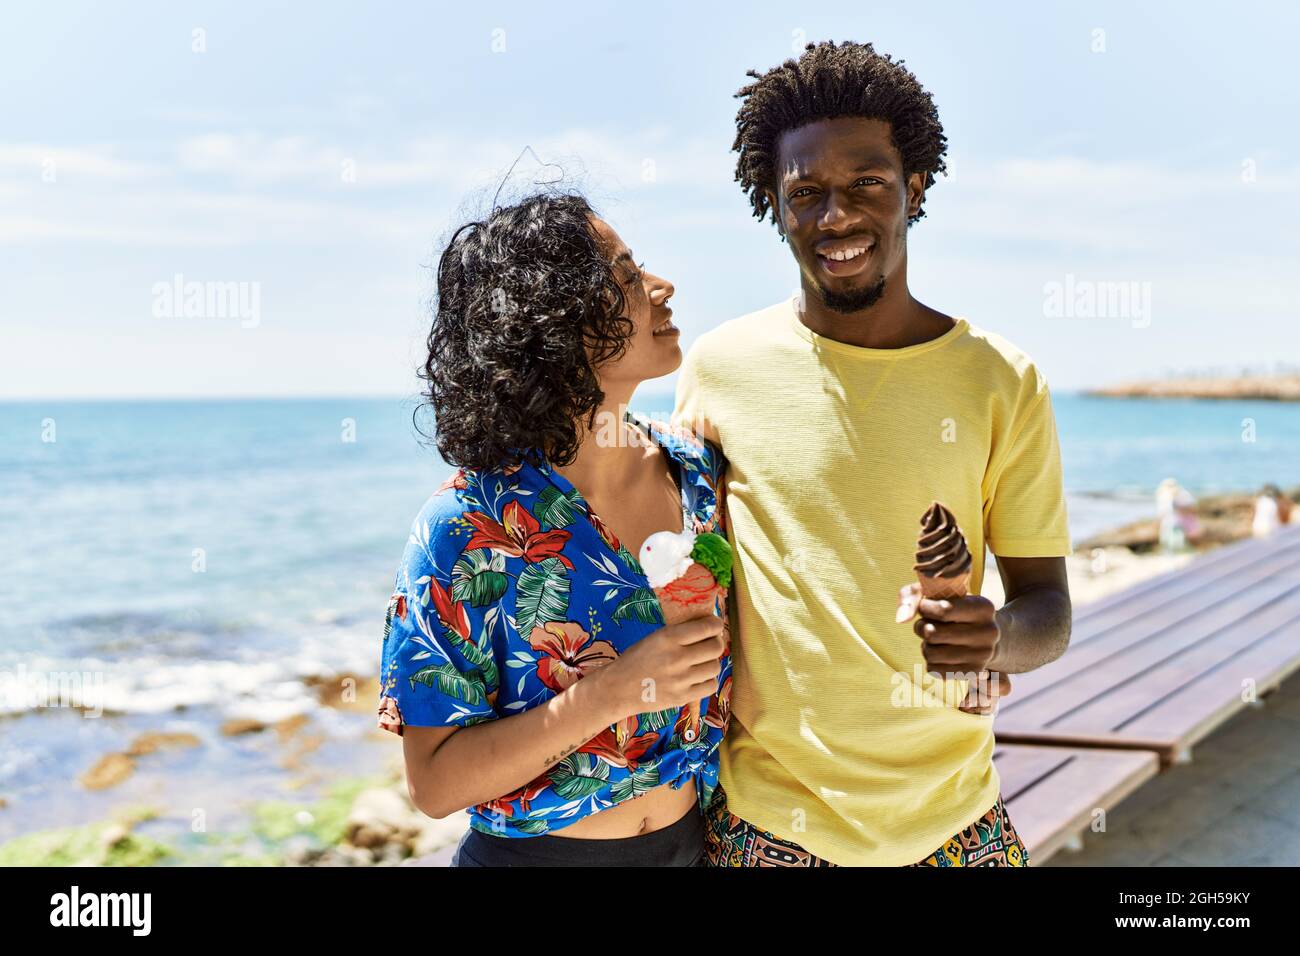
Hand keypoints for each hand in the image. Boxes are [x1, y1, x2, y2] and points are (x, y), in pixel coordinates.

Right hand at [598, 615, 724, 718]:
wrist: (618, 688)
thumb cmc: (636, 659)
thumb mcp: (654, 638)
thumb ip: (679, 633)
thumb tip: (709, 627)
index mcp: (668, 637)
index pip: (707, 627)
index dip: (716, 624)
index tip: (715, 625)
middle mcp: (677, 657)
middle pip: (716, 647)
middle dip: (716, 643)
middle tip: (709, 644)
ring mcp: (681, 679)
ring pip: (715, 667)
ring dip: (711, 663)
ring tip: (701, 663)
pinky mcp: (682, 697)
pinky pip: (711, 686)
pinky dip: (708, 680)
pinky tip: (698, 678)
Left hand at [898, 585, 1007, 711]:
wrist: (983, 636)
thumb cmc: (953, 608)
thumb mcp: (937, 592)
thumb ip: (913, 596)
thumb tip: (901, 619)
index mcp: (983, 607)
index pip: (943, 611)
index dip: (925, 608)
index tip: (926, 607)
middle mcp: (989, 632)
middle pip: (933, 633)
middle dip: (921, 627)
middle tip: (927, 624)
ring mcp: (983, 655)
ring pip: (931, 653)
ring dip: (925, 645)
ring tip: (934, 640)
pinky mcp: (973, 673)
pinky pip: (933, 670)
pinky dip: (930, 661)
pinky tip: (941, 653)